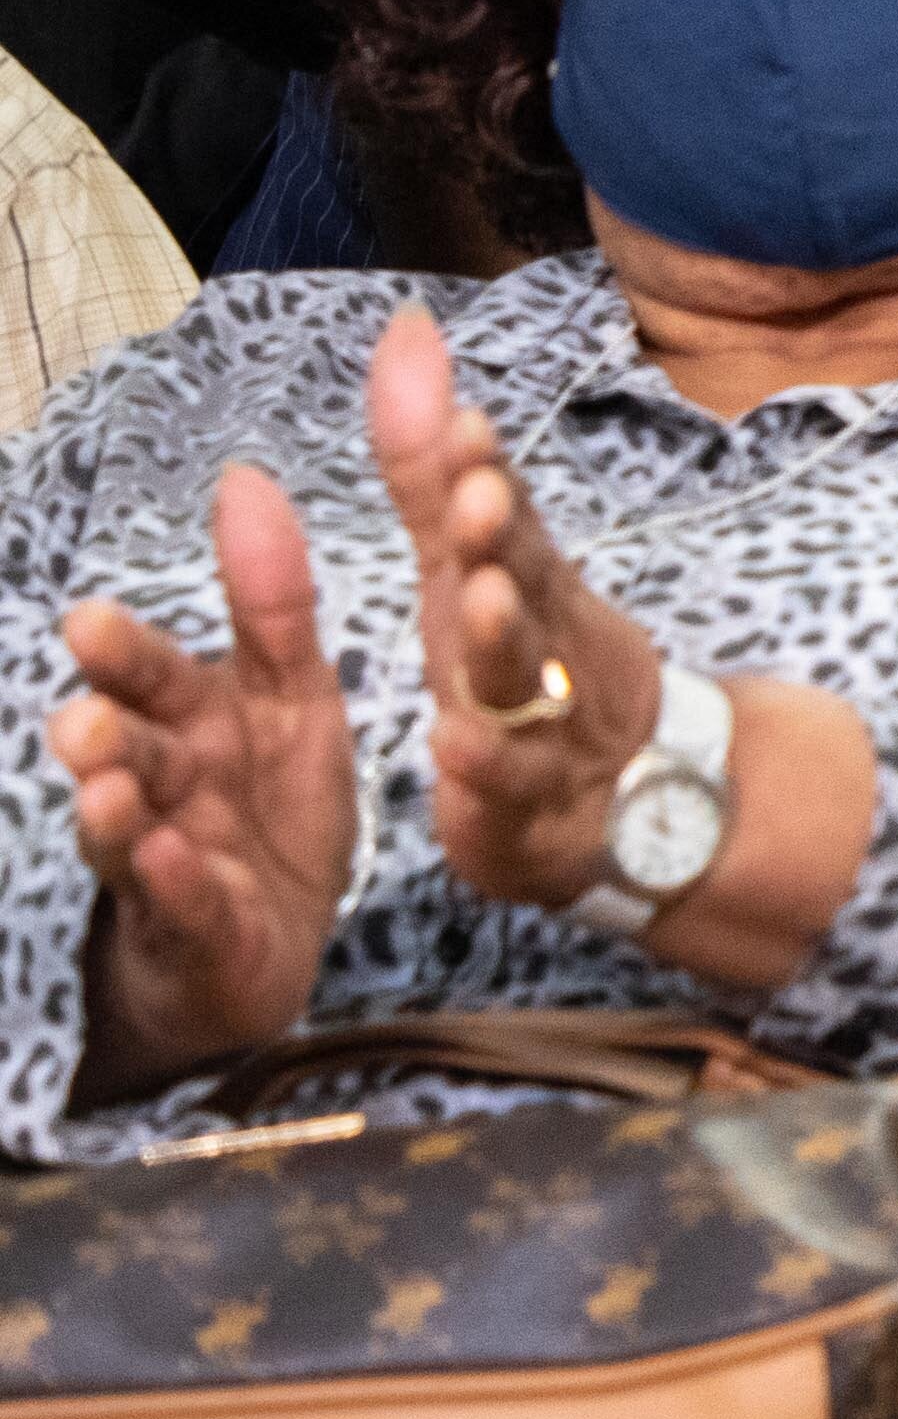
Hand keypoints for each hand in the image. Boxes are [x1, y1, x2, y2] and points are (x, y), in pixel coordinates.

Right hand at [51, 461, 356, 1100]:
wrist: (271, 940)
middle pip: (124, 749)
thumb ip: (271, 600)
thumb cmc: (269, 803)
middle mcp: (163, 780)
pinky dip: (172, 881)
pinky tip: (165, 858)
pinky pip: (181, 901)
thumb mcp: (290, 695)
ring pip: (129, 827)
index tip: (87, 622)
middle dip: (101, 732)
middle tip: (85, 716)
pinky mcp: (193, 926)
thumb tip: (243, 478)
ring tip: (107, 783)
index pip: (151, 673)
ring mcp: (166, 854)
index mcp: (191, 717)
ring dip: (116, 806)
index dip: (122, 654)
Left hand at [365, 304, 665, 912]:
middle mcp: (540, 643)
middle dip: (500, 541)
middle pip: (522, 585)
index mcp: (521, 582)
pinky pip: (509, 794)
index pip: (504, 518)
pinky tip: (457, 753)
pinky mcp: (528, 809)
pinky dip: (489, 776)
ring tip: (477, 602)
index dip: (484, 474)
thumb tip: (405, 325)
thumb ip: (428, 461)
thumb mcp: (475, 560)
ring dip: (503, 641)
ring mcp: (543, 724)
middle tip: (476, 496)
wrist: (629, 795)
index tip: (468, 426)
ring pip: (521, 683)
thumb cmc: (529, 662)